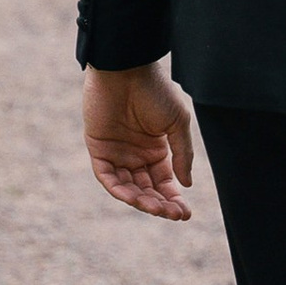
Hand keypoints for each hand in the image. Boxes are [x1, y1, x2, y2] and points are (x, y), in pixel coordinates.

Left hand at [83, 62, 196, 220]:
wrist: (126, 70)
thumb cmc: (155, 91)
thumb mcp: (177, 123)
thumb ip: (182, 154)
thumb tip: (186, 184)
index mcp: (156, 149)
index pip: (164, 182)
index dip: (174, 199)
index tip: (185, 214)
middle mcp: (136, 155)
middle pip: (147, 189)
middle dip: (160, 204)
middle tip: (172, 215)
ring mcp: (117, 153)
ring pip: (128, 187)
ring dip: (141, 200)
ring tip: (156, 208)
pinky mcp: (98, 149)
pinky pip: (107, 176)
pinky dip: (118, 189)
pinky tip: (133, 197)